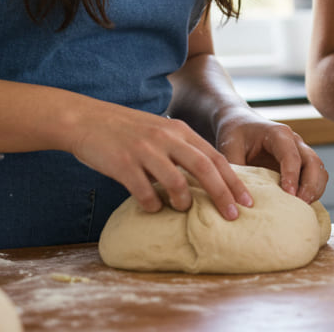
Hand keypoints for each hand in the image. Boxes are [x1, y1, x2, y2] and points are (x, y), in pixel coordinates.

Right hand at [69, 102, 252, 219]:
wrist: (86, 119)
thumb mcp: (159, 131)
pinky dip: (152, 205)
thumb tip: (205, 179)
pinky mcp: (124, 164)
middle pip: (205, 169)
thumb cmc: (125, 130)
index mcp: (179, 130)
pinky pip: (145, 193)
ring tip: (184, 208)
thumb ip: (181, 149)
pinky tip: (151, 207)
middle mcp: (166, 138)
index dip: (234, 181)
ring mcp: (145, 151)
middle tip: (233, 216)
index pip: (216, 157)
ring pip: (177, 182)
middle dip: (223, 195)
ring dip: (184, 201)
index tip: (247, 201)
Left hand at [214, 112, 329, 203]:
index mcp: (278, 134)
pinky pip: (316, 176)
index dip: (292, 175)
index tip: (289, 195)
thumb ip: (234, 169)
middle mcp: (294, 141)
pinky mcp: (301, 163)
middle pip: (313, 162)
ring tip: (302, 208)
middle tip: (299, 205)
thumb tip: (237, 197)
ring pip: (319, 169)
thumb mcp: (229, 148)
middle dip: (310, 185)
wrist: (240, 124)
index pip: (291, 155)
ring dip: (315, 189)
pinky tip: (301, 204)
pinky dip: (314, 190)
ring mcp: (300, 151)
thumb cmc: (235, 134)